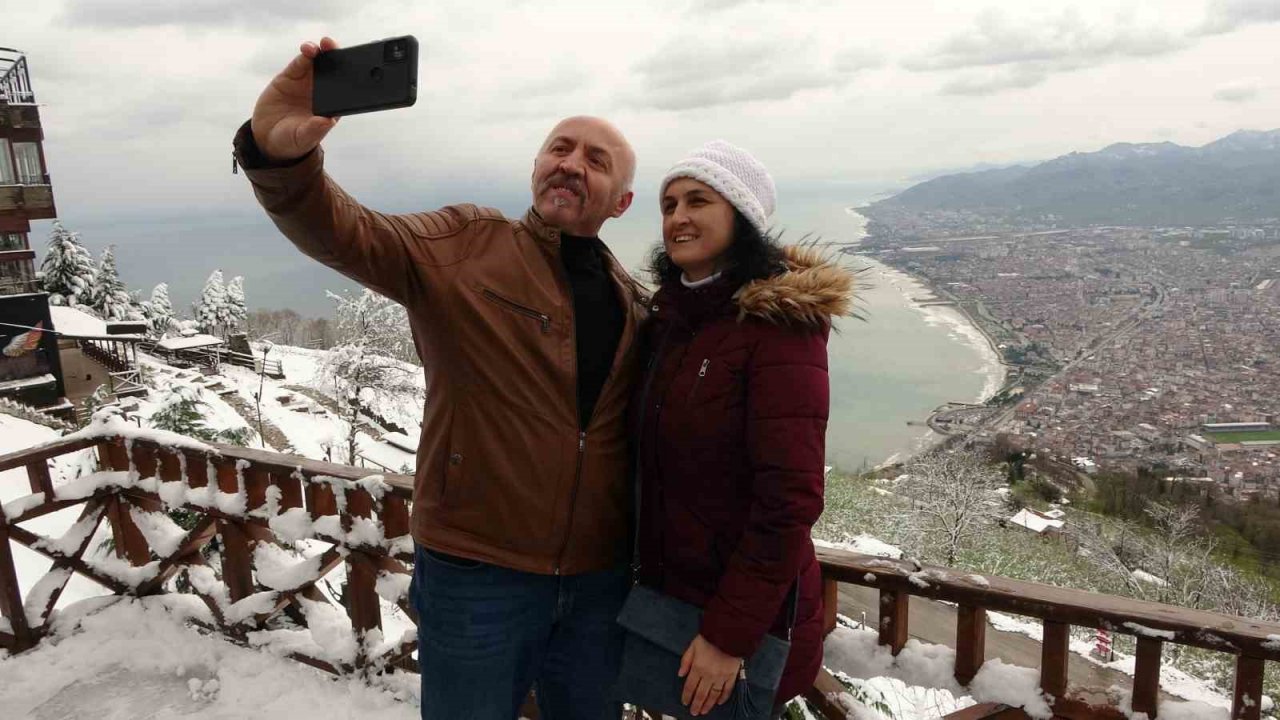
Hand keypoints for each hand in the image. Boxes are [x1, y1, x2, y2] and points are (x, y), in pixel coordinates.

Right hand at [251, 38, 341, 162]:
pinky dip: (306, 53)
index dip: (352, 78)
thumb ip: (314, 130)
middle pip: (336, 71)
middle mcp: (322, 92)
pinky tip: (308, 49)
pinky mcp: (292, 76)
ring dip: (324, 51)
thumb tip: (327, 121)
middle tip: (340, 50)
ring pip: (319, 62)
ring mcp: (307, 82)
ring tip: (324, 44)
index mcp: (332, 107)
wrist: (267, 137)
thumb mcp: (303, 138)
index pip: (346, 90)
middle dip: (340, 58)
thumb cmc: (292, 141)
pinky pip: (301, 62)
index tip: (356, 69)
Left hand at [678, 634, 741, 715]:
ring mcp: (721, 677)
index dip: (686, 696)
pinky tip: (719, 702)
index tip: (685, 702)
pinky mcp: (732, 676)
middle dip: (696, 704)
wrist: (729, 633)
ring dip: (708, 705)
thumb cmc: (710, 637)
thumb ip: (686, 660)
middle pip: (701, 694)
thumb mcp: (693, 645)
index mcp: (698, 667)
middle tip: (694, 712)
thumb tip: (680, 674)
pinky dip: (723, 698)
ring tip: (704, 711)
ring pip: (713, 695)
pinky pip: (727, 690)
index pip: (690, 686)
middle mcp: (709, 675)